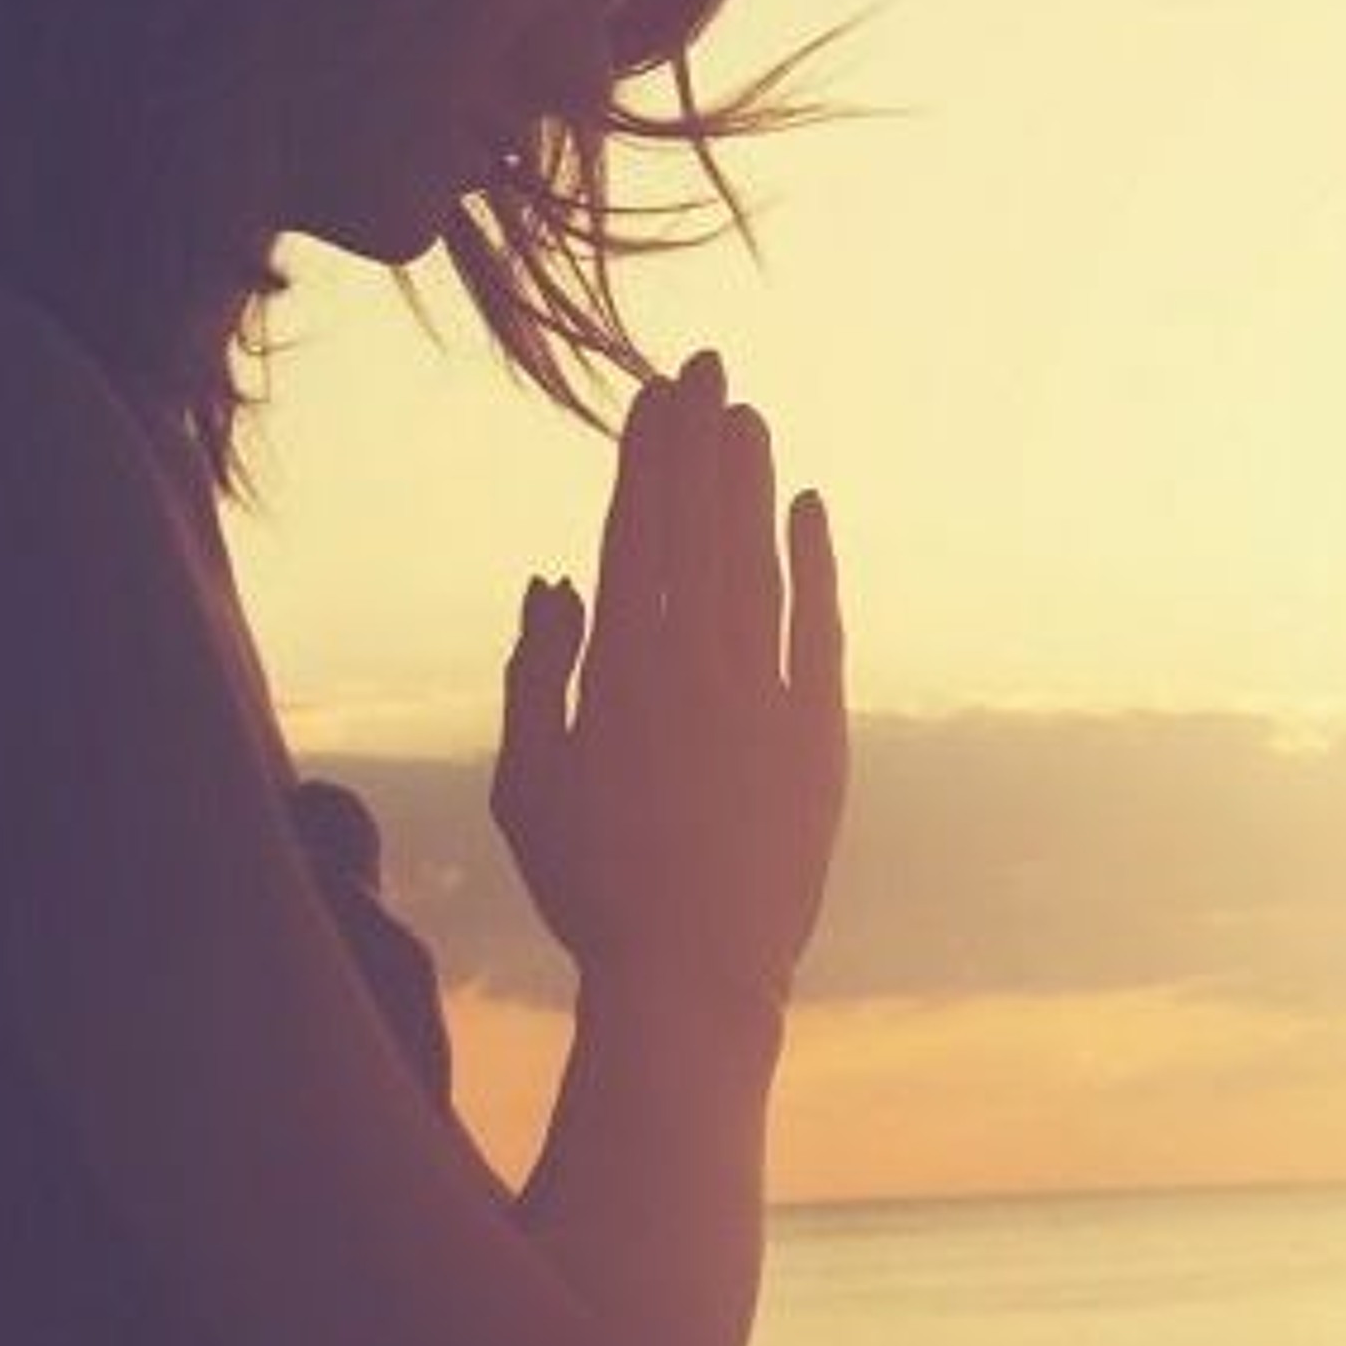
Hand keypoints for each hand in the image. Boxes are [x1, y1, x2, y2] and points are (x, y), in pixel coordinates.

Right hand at [490, 350, 847, 1012]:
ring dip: (750, 483)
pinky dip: (813, 563)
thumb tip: (555, 579)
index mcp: (616, 671)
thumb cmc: (593, 887)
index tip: (653, 396)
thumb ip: (537, 671)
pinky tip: (807, 508)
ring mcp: (762, 696)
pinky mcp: (818, 736)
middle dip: (699, 440)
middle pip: (696, 525)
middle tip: (706, 368)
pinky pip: (817, 626)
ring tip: (747, 417)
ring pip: (756, 561)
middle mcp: (691, 664)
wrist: (693, 977)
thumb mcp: (527, 782)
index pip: (632, 532)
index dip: (644, 457)